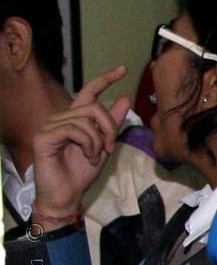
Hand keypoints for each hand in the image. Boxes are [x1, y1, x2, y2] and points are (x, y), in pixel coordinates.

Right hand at [31, 68, 129, 223]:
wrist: (67, 194)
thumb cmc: (82, 172)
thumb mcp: (104, 145)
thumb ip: (112, 123)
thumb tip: (124, 98)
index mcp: (74, 118)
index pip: (88, 92)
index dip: (105, 79)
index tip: (123, 70)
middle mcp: (60, 118)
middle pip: (94, 107)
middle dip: (109, 128)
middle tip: (111, 147)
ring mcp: (49, 126)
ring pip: (85, 120)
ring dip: (98, 141)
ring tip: (96, 156)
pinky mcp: (44, 137)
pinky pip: (74, 130)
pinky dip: (88, 144)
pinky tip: (89, 157)